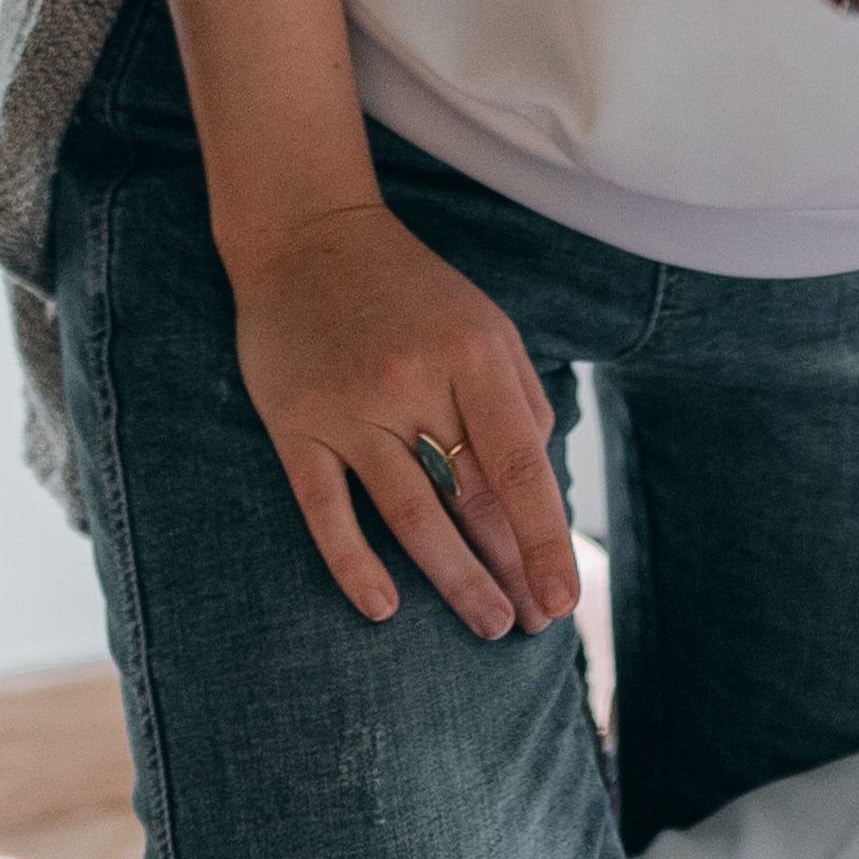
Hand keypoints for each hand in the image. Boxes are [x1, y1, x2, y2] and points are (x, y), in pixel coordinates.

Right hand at [226, 202, 574, 636]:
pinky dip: (352, 563)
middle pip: (471, 498)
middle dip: (508, 569)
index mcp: (473, 356)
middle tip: (532, 625)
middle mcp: (413, 383)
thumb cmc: (411, 290)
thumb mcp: (486, 325)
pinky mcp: (294, 424)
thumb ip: (520, 402)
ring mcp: (349, 407)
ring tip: (487, 624)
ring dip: (453, 579)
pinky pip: (325, 508)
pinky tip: (382, 609)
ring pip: (410, 514)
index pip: (520, 468)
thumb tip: (539, 488)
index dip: (544, 540)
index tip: (564, 595)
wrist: (305, 233)